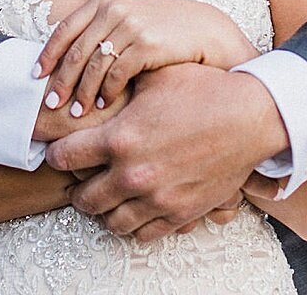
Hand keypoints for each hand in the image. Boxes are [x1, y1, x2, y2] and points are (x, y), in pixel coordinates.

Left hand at [36, 0, 258, 116]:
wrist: (209, 31)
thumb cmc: (166, 31)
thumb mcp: (131, 20)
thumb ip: (103, 31)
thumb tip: (69, 59)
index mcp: (106, 0)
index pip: (65, 28)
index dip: (48, 54)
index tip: (36, 76)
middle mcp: (115, 7)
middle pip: (76, 50)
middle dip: (61, 80)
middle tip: (50, 104)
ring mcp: (131, 24)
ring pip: (94, 65)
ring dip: (83, 91)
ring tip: (77, 112)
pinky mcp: (147, 43)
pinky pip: (117, 73)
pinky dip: (107, 91)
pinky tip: (104, 105)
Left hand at [45, 64, 287, 242]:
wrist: (250, 117)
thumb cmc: (204, 90)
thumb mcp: (156, 76)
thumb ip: (121, 80)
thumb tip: (97, 73)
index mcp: (121, 138)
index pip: (64, 157)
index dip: (57, 152)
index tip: (61, 150)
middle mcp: (133, 174)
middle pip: (83, 199)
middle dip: (77, 188)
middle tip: (81, 178)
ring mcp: (156, 199)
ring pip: (110, 221)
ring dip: (104, 210)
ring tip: (108, 195)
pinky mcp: (179, 213)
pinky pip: (142, 233)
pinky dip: (133, 223)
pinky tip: (135, 206)